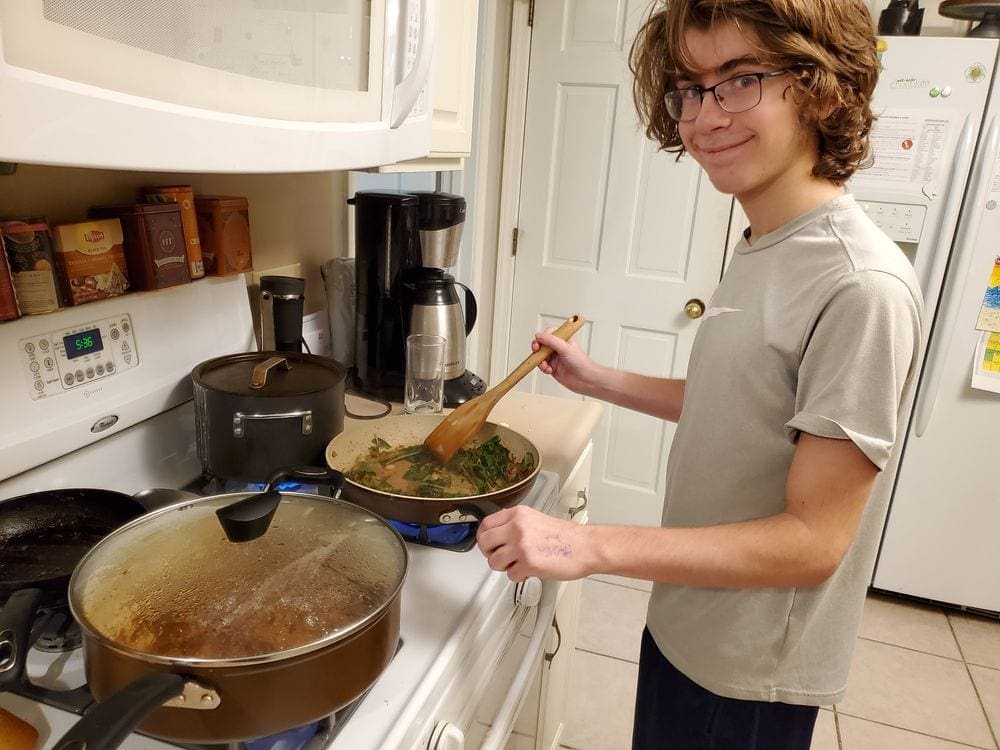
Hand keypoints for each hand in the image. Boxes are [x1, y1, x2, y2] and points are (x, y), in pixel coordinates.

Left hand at [476, 505, 592, 581]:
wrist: (585, 547)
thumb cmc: (566, 537)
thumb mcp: (536, 519)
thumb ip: (515, 524)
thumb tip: (498, 534)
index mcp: (518, 514)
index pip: (486, 524)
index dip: (484, 538)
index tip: (488, 544)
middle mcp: (517, 527)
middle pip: (485, 543)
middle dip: (490, 554)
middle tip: (500, 557)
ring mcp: (521, 545)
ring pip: (494, 561)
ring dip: (505, 567)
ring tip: (518, 564)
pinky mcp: (528, 563)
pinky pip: (510, 575)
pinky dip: (519, 576)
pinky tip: (530, 570)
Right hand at [531, 329, 600, 395]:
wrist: (585, 379)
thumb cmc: (582, 363)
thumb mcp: (565, 348)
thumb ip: (551, 341)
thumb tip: (539, 335)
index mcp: (564, 339)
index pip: (549, 333)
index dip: (542, 336)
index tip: (539, 340)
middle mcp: (559, 348)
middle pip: (542, 344)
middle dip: (538, 348)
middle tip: (537, 351)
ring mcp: (555, 358)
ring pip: (540, 356)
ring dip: (540, 360)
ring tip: (545, 364)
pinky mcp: (553, 368)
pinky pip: (543, 366)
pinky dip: (543, 368)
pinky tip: (549, 370)